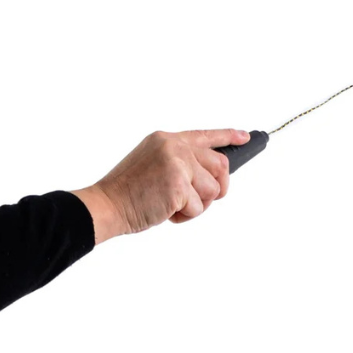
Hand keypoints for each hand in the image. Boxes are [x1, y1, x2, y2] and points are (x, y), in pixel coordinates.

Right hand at [72, 129, 250, 242]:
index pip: (204, 135)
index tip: (245, 138)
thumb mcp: (154, 166)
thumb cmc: (129, 192)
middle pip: (219, 166)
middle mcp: (174, 146)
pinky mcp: (178, 184)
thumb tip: (211, 178)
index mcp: (167, 139)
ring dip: (196, 206)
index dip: (228, 136)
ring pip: (212, 190)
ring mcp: (177, 163)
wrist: (108, 204)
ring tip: (171, 205)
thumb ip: (180, 164)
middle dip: (215, 189)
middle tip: (196, 200)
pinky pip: (199, 208)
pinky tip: (165, 212)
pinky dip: (185, 217)